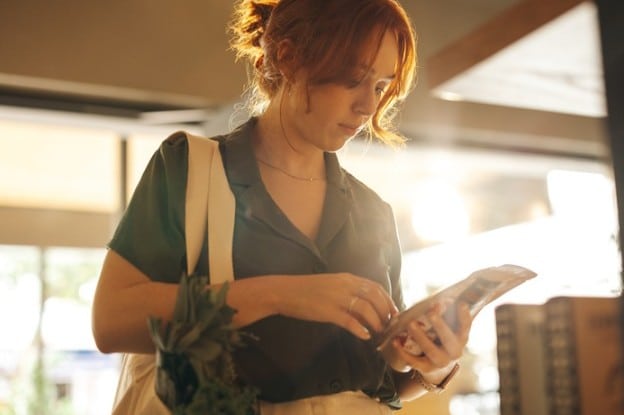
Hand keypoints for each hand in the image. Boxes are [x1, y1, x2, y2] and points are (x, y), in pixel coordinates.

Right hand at [269, 273, 398, 339]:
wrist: (284, 291)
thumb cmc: (306, 289)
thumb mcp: (331, 284)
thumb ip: (348, 290)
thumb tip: (365, 304)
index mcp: (347, 278)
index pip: (376, 287)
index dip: (388, 300)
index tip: (394, 312)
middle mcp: (345, 285)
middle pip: (375, 298)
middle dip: (386, 313)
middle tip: (388, 325)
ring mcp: (337, 298)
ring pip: (366, 310)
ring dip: (376, 323)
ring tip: (378, 332)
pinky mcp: (328, 311)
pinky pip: (350, 321)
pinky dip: (360, 329)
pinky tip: (364, 336)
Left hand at [392, 302, 471, 377]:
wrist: (437, 365)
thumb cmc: (440, 337)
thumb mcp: (445, 327)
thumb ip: (442, 314)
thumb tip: (435, 300)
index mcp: (461, 338)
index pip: (465, 326)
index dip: (464, 315)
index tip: (460, 303)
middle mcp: (454, 351)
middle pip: (448, 339)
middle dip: (440, 324)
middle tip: (431, 311)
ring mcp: (441, 361)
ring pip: (431, 350)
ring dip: (420, 336)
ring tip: (410, 323)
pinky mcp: (426, 368)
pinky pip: (414, 361)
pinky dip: (403, 351)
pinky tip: (395, 340)